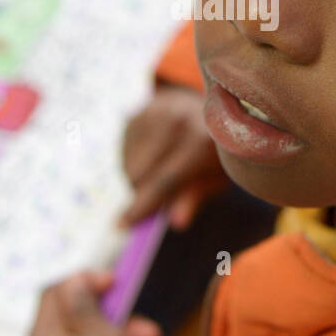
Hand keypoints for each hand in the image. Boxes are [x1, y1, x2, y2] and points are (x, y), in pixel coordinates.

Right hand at [120, 84, 227, 230]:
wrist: (210, 110)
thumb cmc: (212, 153)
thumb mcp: (214, 178)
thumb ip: (194, 197)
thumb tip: (177, 224)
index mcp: (201, 140)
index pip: (165, 180)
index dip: (142, 205)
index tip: (121, 226)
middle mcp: (176, 121)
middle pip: (139, 174)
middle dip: (140, 193)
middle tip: (156, 198)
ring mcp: (155, 112)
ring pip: (128, 165)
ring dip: (137, 178)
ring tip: (161, 169)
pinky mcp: (139, 112)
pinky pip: (122, 151)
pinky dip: (133, 161)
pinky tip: (154, 154)